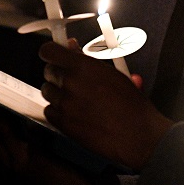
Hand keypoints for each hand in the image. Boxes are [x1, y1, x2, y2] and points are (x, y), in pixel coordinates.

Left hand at [39, 40, 172, 170]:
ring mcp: (65, 104)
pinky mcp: (63, 124)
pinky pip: (49, 111)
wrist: (136, 134)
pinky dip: (57, 110)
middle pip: (48, 71)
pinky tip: (72, 111)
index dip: (50, 52)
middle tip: (70, 77)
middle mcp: (71, 83)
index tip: (54, 54)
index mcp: (84, 66)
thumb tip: (74, 50)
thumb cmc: (131, 106)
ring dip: (57, 91)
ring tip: (74, 96)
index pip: (49, 51)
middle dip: (58, 72)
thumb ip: (88, 60)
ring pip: (47, 91)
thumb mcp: (114, 73)